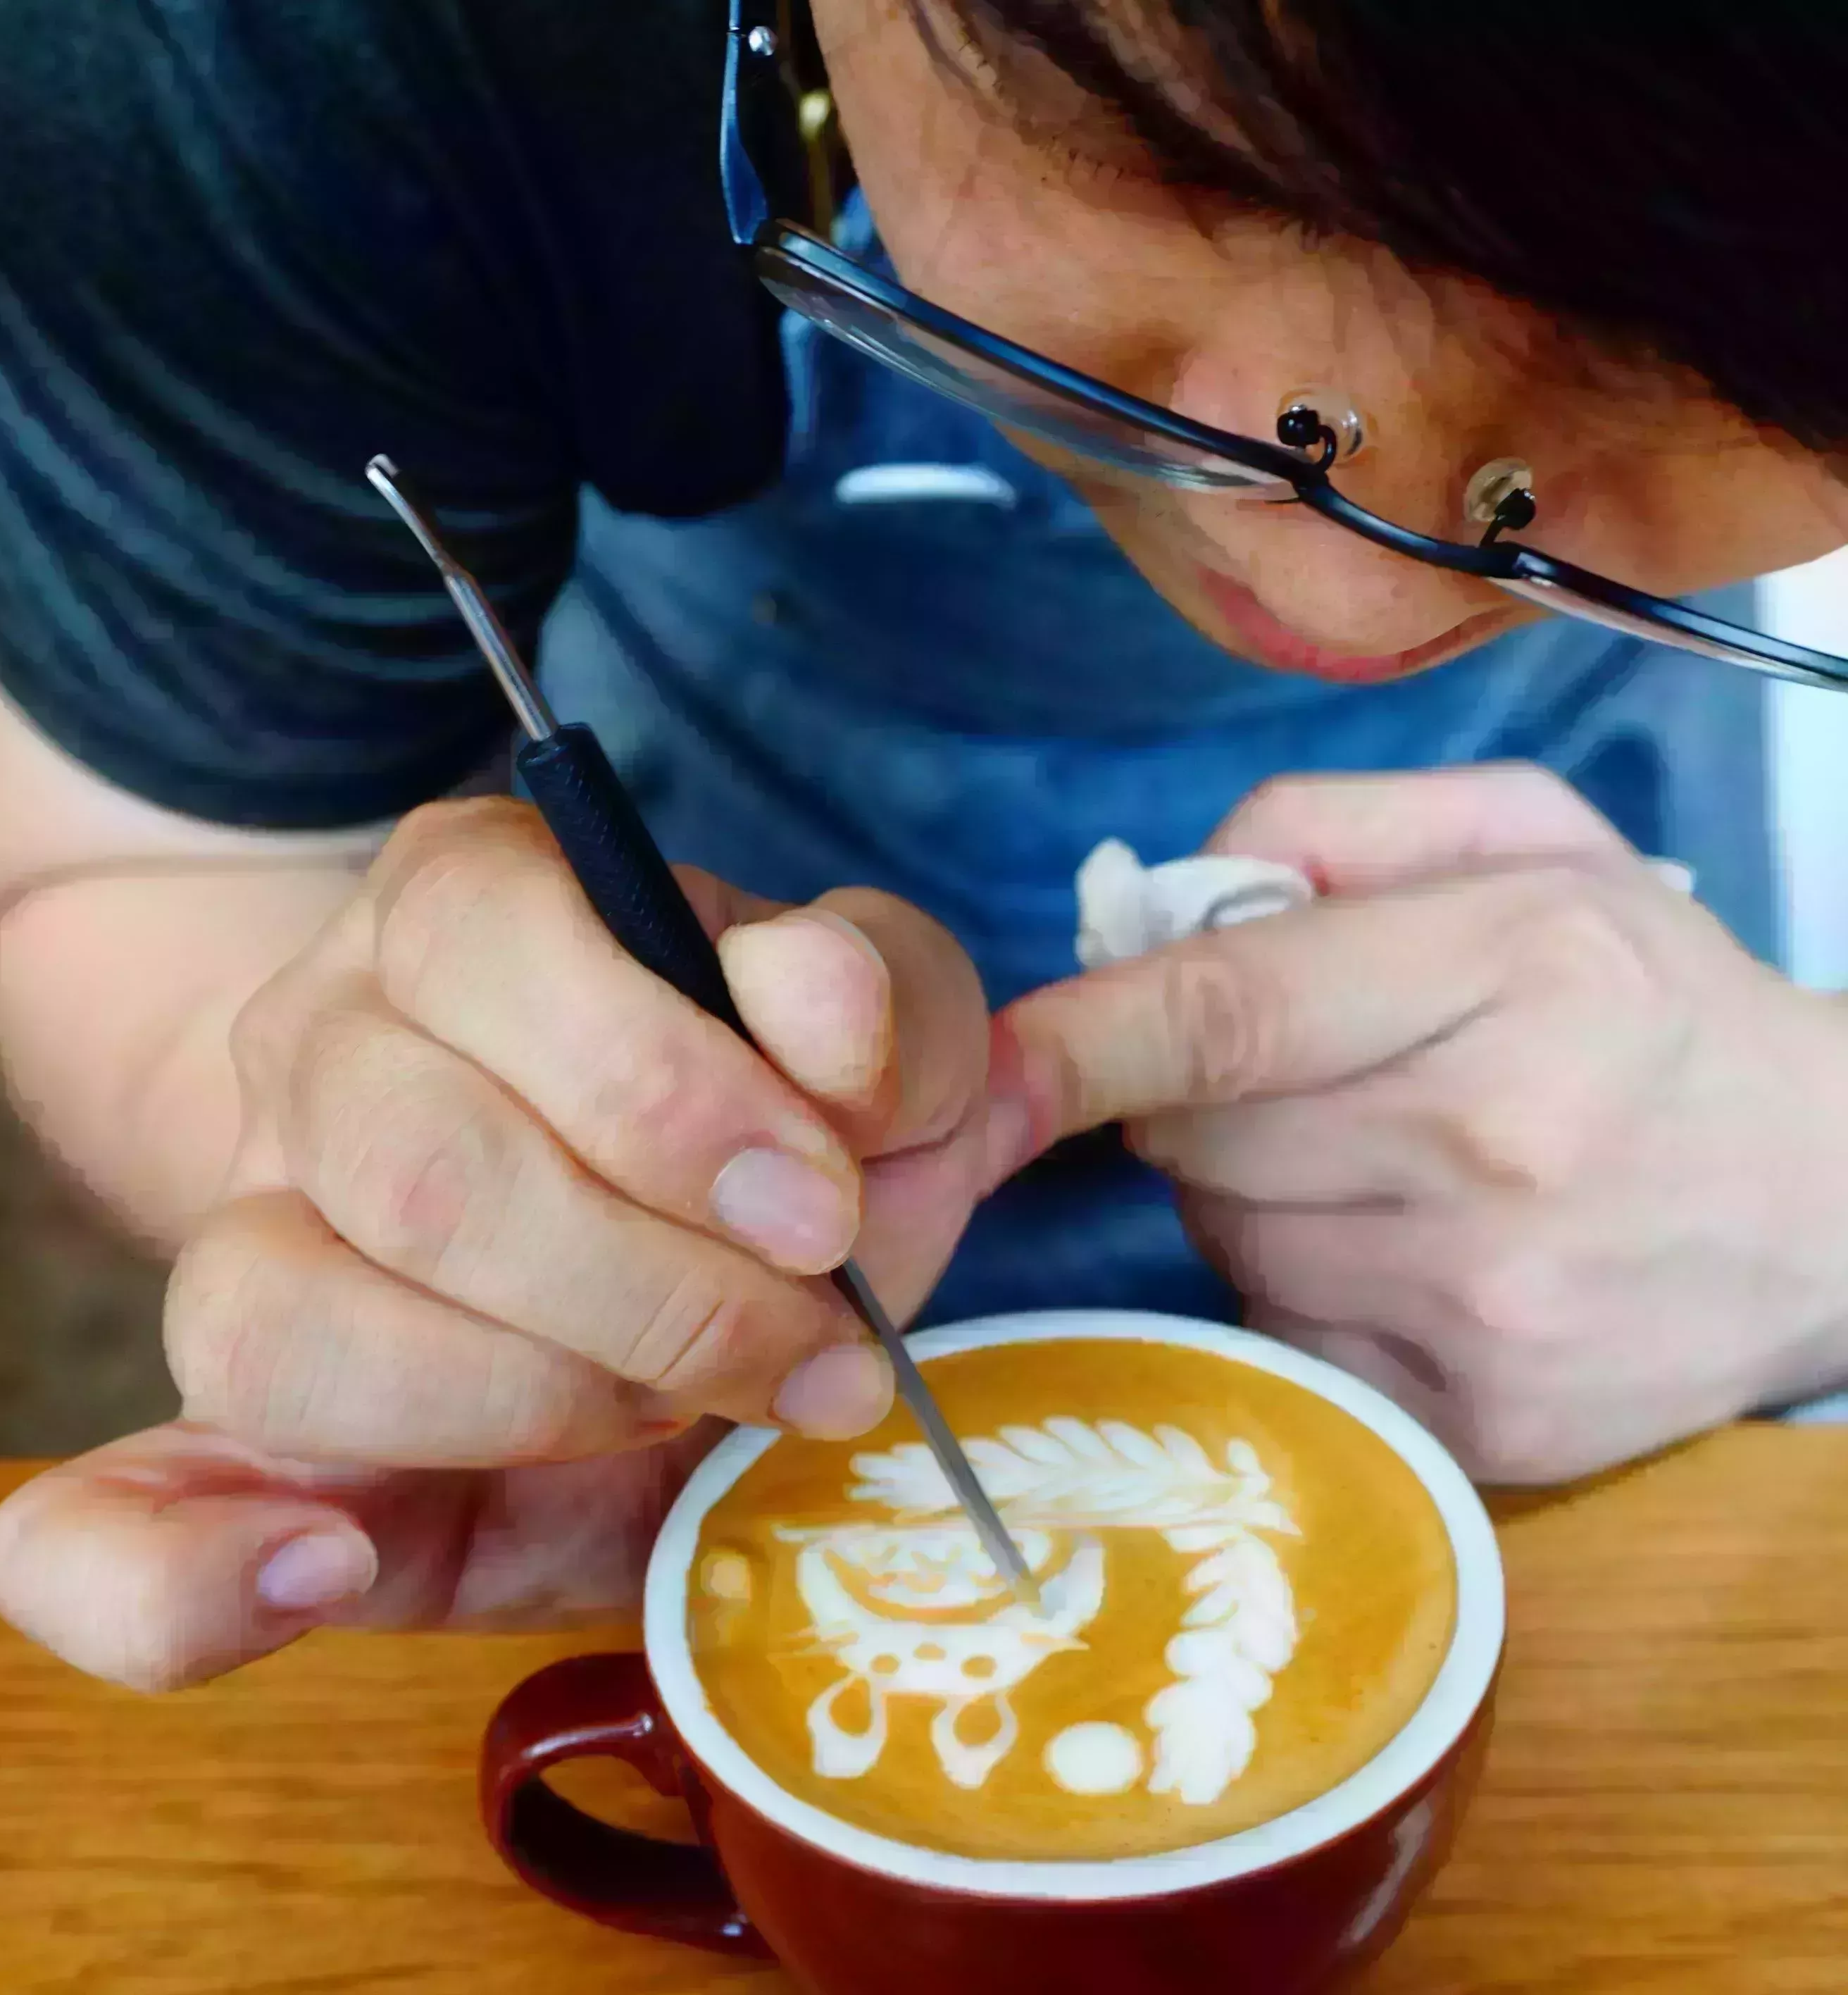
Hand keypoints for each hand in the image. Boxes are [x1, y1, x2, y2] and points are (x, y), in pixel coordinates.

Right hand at [0, 797, 1015, 1686]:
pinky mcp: (236, 1451)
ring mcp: (250, 1246)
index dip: (665, 1090)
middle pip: (417, 1164)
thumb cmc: (771, 1142)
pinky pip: (103, 1527)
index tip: (825, 1212)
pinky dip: (179, 1577)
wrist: (654, 1252)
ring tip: (671, 1420)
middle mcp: (321, 1051)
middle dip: (652, 1290)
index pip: (491, 941)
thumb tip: (826, 1005)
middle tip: (810, 1349)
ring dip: (523, 1405)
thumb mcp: (874, 1045)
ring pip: (282, 1323)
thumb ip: (882, 997)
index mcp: (466, 908)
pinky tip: (322, 1570)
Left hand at [1000, 766, 1847, 1483]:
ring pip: (1225, 1245)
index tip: (986, 1069)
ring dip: (1249, 1199)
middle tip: (1299, 1079)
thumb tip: (1160, 899)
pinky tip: (1404, 1255)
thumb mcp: (1529, 843)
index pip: (1230, 1011)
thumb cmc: (1651, 999)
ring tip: (1377, 1164)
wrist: (1831, 1200)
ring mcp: (1485, 1310)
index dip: (1081, 1041)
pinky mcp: (1478, 1427)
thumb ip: (1333, 823)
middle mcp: (1494, 1150)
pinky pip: (1284, 1341)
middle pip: (1195, 1142)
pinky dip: (1302, 1291)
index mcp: (1513, 971)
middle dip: (1194, 1105)